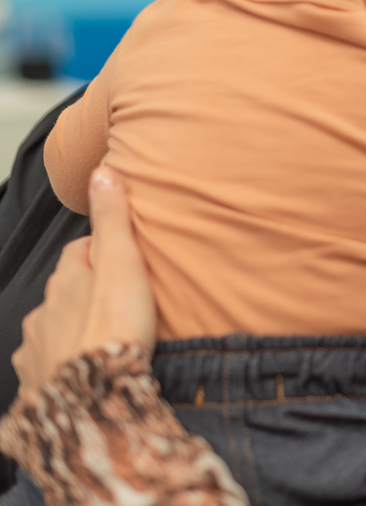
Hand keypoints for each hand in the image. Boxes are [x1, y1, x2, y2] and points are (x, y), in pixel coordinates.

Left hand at [13, 166, 155, 396]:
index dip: (103, 251)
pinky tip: (80, 370)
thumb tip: (101, 171)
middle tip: (121, 298)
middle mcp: (43, 311)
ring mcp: (37, 349)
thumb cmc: (114, 329)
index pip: (80, 251)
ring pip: (53, 328)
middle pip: (65, 291)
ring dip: (72, 328)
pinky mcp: (37, 383)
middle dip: (86, 291)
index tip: (125, 258)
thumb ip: (113, 220)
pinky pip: (47, 367)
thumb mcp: (122, 263)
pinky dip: (62, 363)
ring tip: (103, 338)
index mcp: (66, 280)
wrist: (93, 399)